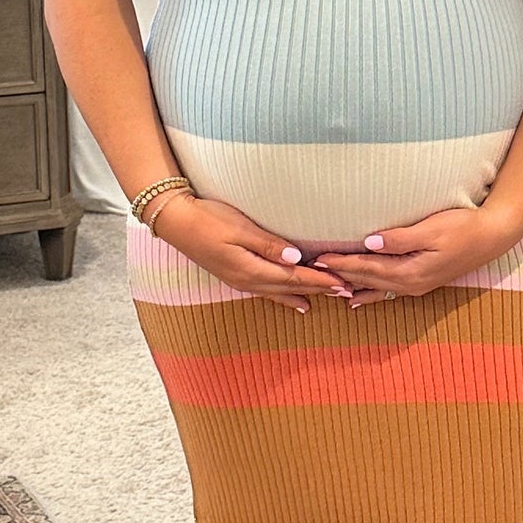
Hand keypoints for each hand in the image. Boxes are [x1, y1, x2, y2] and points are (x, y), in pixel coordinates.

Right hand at [148, 193, 362, 313]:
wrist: (175, 222)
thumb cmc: (208, 218)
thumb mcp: (239, 228)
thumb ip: (267, 245)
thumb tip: (295, 258)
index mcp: (251, 269)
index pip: (293, 276)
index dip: (319, 280)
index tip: (342, 282)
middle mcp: (248, 280)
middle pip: (290, 287)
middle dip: (318, 289)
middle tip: (346, 291)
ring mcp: (241, 281)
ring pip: (281, 292)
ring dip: (305, 294)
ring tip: (328, 299)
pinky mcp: (236, 276)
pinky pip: (268, 292)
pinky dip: (286, 297)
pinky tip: (296, 303)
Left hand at [311, 205, 522, 308]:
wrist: (492, 237)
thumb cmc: (464, 227)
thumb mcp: (432, 229)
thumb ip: (400, 238)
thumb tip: (369, 242)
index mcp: (411, 270)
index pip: (367, 267)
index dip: (341, 262)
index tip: (318, 258)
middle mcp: (411, 283)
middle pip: (367, 280)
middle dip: (339, 274)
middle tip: (312, 270)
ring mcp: (416, 285)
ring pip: (375, 288)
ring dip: (351, 285)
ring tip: (327, 287)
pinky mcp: (421, 281)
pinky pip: (387, 291)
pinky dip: (369, 293)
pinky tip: (356, 299)